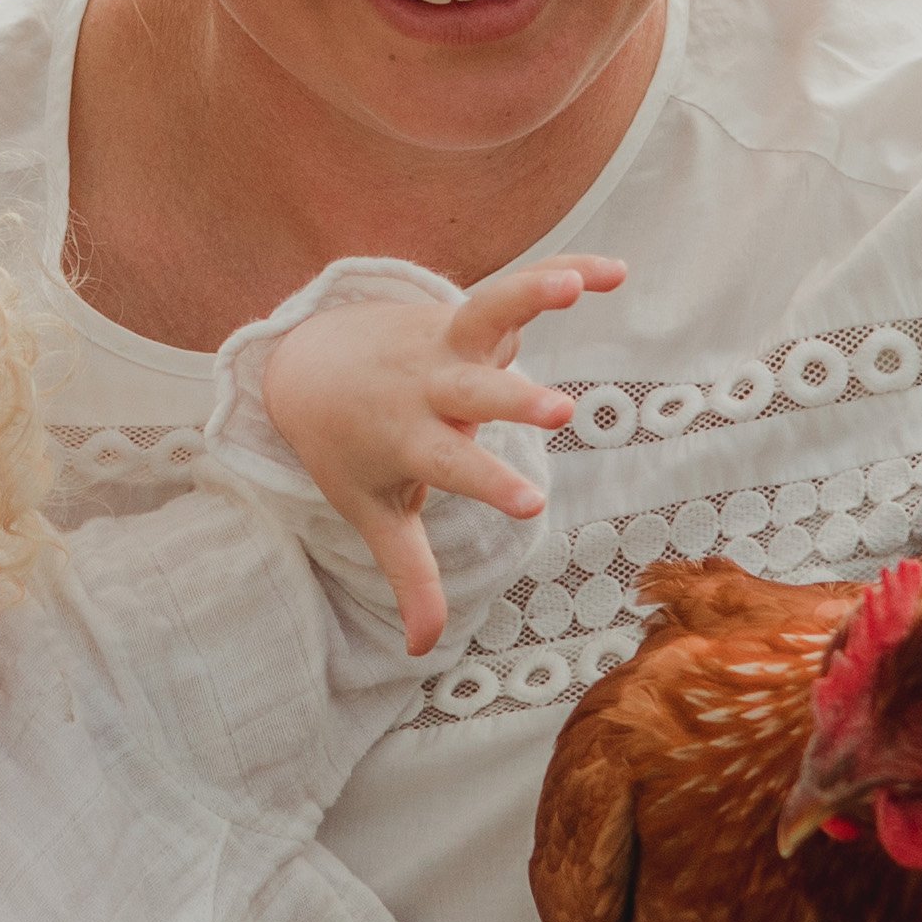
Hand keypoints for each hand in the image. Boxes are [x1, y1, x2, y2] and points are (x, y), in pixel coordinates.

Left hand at [262, 253, 620, 652]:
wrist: (306, 364)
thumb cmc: (349, 449)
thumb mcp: (373, 512)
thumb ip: (408, 575)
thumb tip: (421, 652)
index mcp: (409, 438)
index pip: (451, 465)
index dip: (490, 482)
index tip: (531, 506)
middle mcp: (428, 385)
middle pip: (474, 390)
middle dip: (514, 398)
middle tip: (558, 408)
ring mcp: (444, 340)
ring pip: (487, 310)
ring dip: (529, 295)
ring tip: (574, 284)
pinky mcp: (462, 311)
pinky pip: (514, 285)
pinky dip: (562, 273)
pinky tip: (615, 270)